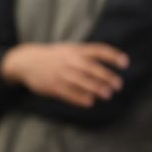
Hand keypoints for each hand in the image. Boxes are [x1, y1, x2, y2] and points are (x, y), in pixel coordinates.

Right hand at [1, 42, 128, 107]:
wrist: (26, 61)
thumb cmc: (57, 56)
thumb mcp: (71, 49)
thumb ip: (90, 55)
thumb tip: (118, 63)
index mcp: (76, 50)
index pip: (98, 50)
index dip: (112, 55)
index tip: (125, 63)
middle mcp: (69, 60)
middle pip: (90, 67)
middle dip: (105, 76)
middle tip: (118, 85)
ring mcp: (60, 73)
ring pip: (80, 80)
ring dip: (95, 87)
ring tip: (108, 95)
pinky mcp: (52, 85)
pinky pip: (67, 92)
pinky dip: (78, 97)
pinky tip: (90, 102)